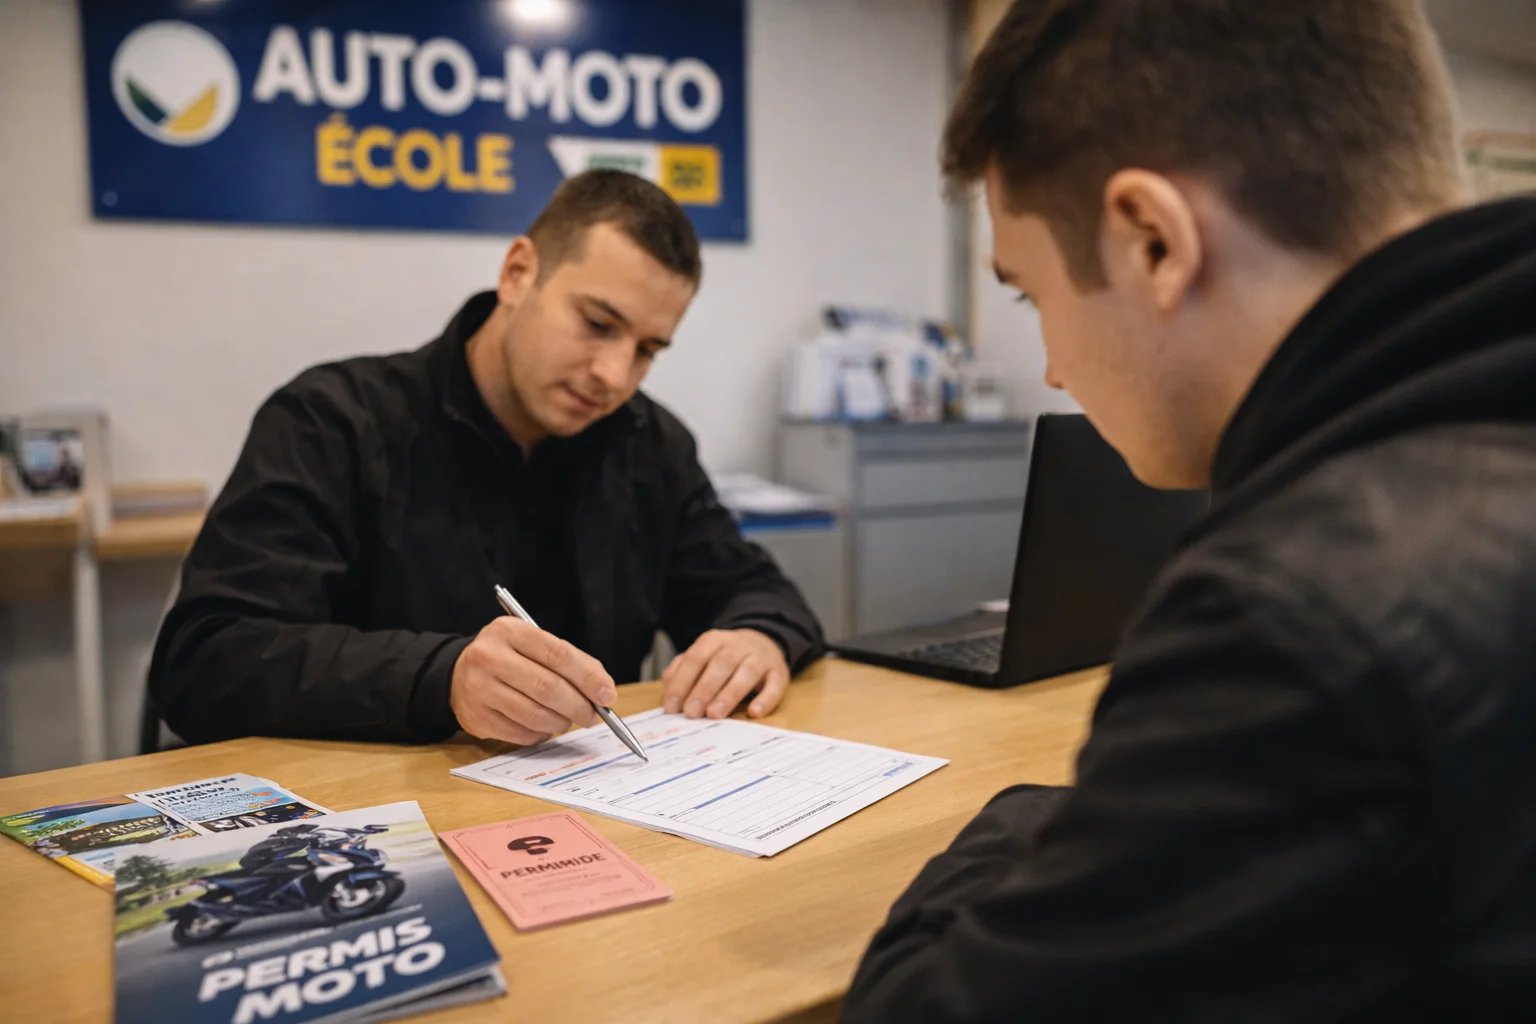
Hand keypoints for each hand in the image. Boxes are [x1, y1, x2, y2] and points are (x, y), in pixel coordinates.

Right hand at [450, 617, 616, 744]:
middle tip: (593, 716)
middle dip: (579, 706)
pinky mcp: (476, 718)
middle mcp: (489, 657)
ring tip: (567, 719)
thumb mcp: (532, 644)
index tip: (607, 695)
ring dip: (561, 722)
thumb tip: (603, 691)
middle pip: (547, 687)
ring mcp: (479, 689)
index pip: (558, 654)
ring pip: (535, 715)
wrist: (457, 674)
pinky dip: (541, 733)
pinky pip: (522, 733)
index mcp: (509, 631)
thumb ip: (568, 662)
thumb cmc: (508, 658)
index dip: (588, 677)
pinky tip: (543, 725)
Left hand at [661, 629, 789, 719]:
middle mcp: (738, 646)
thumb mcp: (702, 656)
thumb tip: (668, 692)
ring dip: (729, 695)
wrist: (765, 642)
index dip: (682, 683)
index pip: (695, 659)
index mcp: (714, 640)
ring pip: (746, 673)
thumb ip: (682, 671)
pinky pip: (775, 685)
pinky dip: (766, 699)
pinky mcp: (779, 672)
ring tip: (715, 714)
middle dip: (703, 689)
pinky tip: (754, 712)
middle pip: (720, 665)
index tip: (672, 707)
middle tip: (692, 713)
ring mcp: (761, 658)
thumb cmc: (726, 657)